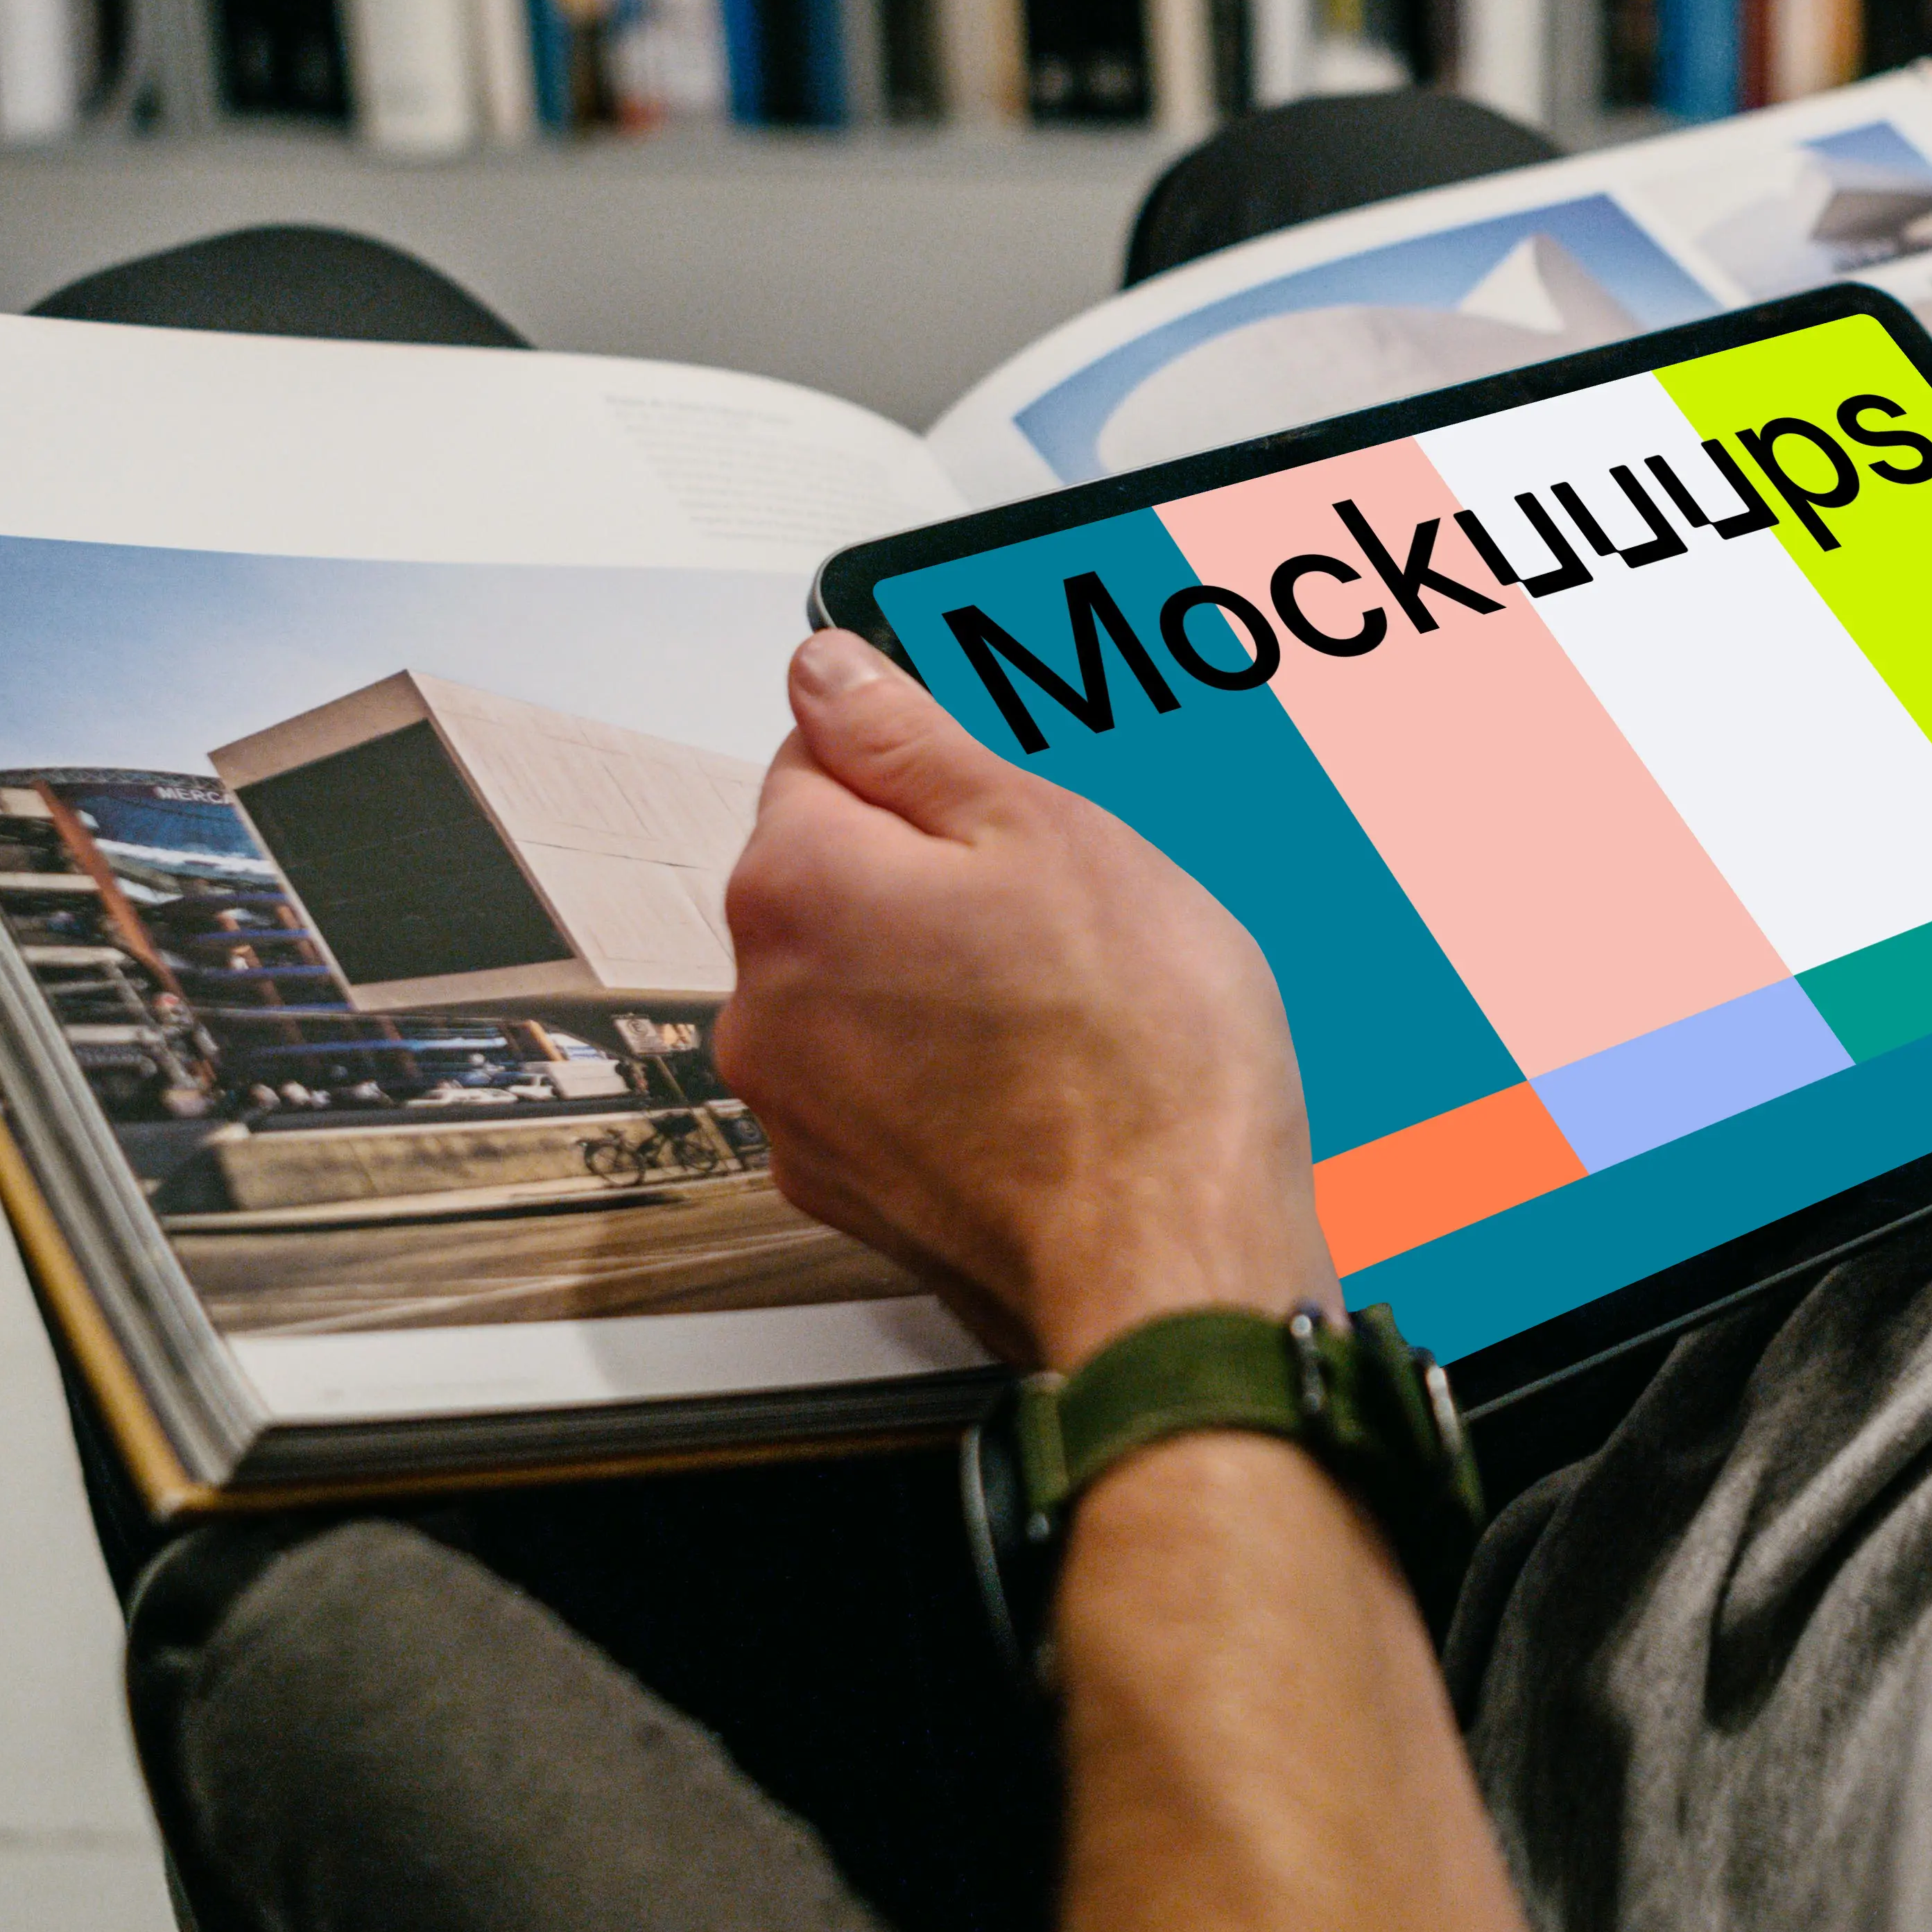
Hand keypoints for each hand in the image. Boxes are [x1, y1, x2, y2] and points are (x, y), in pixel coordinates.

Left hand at [715, 626, 1337, 1367]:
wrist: (1170, 1258)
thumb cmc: (1135, 1057)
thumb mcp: (1047, 832)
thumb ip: (911, 740)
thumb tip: (827, 672)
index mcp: (796, 885)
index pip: (818, 757)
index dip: (925, 770)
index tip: (1001, 808)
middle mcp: (761, 1002)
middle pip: (834, 880)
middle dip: (931, 879)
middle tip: (1061, 912)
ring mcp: (799, 1110)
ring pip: (861, 988)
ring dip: (940, 979)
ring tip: (1065, 1006)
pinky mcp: (850, 1191)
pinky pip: (885, 1087)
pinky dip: (947, 1074)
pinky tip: (1045, 1082)